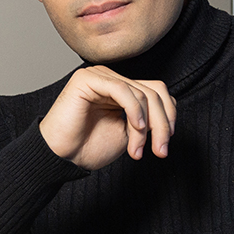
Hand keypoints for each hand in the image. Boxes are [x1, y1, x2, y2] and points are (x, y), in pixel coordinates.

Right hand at [39, 66, 175, 169]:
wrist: (63, 157)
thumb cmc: (89, 147)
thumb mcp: (130, 132)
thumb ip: (148, 118)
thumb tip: (170, 110)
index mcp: (121, 89)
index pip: (157, 92)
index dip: (169, 117)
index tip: (163, 145)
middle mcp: (110, 78)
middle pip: (154, 92)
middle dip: (162, 124)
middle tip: (159, 151)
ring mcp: (98, 76)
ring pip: (141, 94)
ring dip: (145, 127)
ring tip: (136, 150)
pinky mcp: (86, 79)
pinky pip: (122, 90)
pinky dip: (134, 110)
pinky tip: (134, 128)